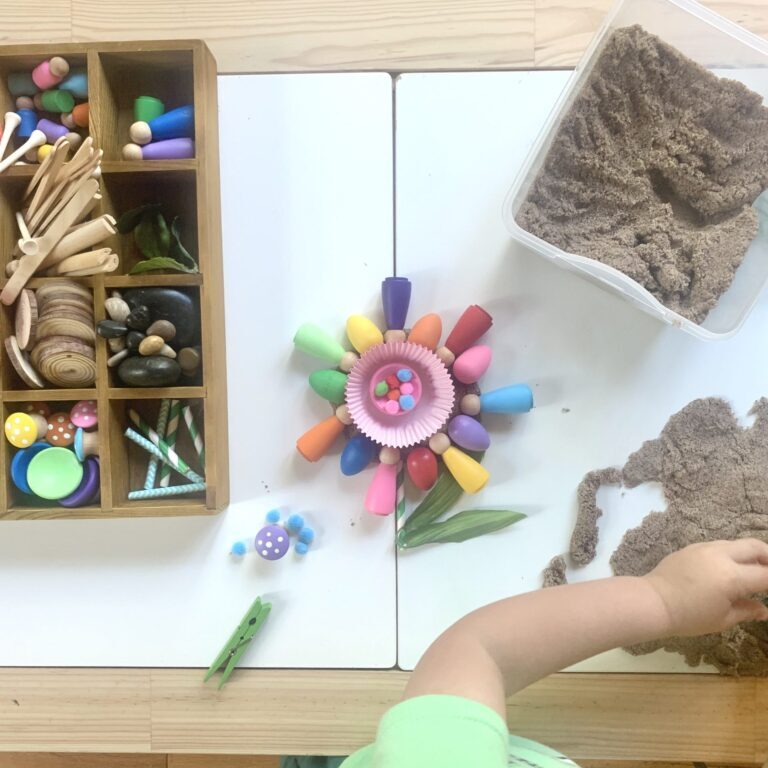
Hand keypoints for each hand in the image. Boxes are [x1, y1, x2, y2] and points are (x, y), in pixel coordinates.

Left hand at [644, 539, 767, 636]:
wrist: (653, 601)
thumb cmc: (688, 616)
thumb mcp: (722, 619)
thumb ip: (747, 610)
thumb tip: (764, 610)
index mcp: (732, 576)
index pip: (766, 575)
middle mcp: (721, 556)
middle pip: (756, 546)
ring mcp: (704, 548)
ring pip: (736, 543)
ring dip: (750, 554)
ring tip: (755, 570)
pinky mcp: (691, 547)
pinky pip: (718, 545)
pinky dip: (731, 554)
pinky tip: (729, 568)